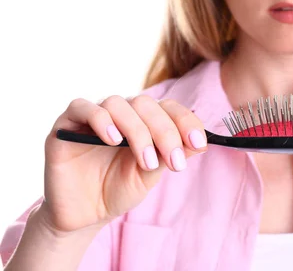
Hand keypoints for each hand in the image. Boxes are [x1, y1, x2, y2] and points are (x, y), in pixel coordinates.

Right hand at [40, 95, 207, 234]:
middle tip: (175, 162)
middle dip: (166, 132)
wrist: (83, 214)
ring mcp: (92, 116)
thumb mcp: (150, 175)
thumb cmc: (118, 190)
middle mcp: (120, 113)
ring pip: (118, 104)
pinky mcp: (66, 125)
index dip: (186, 122)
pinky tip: (114, 140)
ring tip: (146, 161)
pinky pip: (82, 107)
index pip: (168, 107)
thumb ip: (170, 155)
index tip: (199, 143)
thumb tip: (201, 142)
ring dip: (138, 130)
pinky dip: (101, 120)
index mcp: (144, 120)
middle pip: (146, 104)